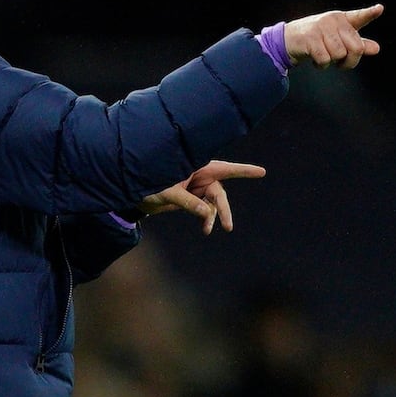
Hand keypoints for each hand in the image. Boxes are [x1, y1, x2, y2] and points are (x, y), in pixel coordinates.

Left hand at [139, 160, 266, 234]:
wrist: (133, 192)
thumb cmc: (147, 183)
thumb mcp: (166, 192)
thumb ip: (187, 202)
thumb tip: (207, 214)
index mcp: (194, 166)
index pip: (223, 168)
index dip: (243, 171)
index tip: (262, 172)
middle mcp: (198, 174)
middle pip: (219, 192)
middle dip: (223, 209)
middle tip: (228, 226)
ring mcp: (195, 186)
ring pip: (213, 202)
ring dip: (213, 216)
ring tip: (207, 230)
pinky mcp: (191, 196)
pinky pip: (204, 208)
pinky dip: (206, 218)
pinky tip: (205, 229)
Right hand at [285, 3, 382, 68]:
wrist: (288, 39)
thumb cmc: (316, 39)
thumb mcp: (338, 39)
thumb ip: (357, 44)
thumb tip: (376, 49)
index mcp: (342, 19)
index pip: (359, 16)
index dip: (370, 13)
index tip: (379, 9)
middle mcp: (333, 20)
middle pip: (356, 47)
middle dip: (350, 61)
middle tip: (341, 63)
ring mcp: (321, 28)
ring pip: (339, 54)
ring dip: (332, 62)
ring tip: (324, 57)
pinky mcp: (310, 38)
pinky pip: (325, 59)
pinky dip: (321, 65)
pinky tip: (315, 59)